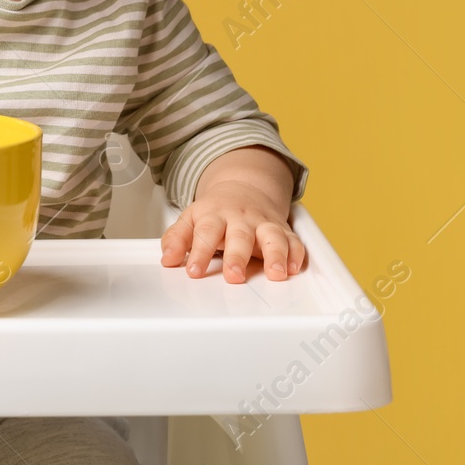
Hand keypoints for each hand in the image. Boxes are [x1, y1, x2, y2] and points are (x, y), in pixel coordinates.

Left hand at [159, 177, 304, 282]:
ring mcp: (263, 224)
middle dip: (238, 257)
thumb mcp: (191, 219)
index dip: (199, 253)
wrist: (243, 188)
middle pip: (240, 236)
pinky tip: (295, 268)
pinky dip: (297, 254)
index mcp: (215, 215)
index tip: (193, 271)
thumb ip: (177, 238)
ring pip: (272, 237)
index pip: (205, 233)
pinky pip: (294, 240)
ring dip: (276, 255)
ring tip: (276, 274)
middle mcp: (241, 219)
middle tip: (233, 276)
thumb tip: (167, 259)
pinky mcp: (283, 231)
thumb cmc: (216, 211)